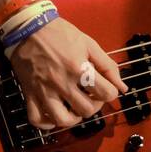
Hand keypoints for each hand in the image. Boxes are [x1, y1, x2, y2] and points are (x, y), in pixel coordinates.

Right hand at [8, 16, 128, 130]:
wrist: (28, 28)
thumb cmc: (60, 33)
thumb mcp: (89, 44)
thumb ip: (108, 66)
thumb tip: (122, 87)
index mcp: (79, 68)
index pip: (106, 93)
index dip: (110, 92)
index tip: (105, 87)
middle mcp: (62, 83)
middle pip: (87, 110)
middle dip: (94, 105)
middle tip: (90, 96)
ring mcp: (44, 91)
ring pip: (62, 120)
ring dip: (73, 118)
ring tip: (74, 108)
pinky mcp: (29, 94)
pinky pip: (37, 120)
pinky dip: (47, 123)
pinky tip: (54, 114)